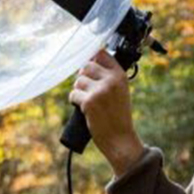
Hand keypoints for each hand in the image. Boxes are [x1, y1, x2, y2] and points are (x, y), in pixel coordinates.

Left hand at [68, 50, 145, 175]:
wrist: (120, 139)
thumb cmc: (118, 116)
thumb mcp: (120, 91)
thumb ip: (109, 77)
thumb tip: (89, 62)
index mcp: (120, 76)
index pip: (101, 54)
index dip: (92, 59)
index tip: (90, 69)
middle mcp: (111, 80)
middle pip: (86, 66)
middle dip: (83, 77)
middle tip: (88, 90)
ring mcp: (99, 91)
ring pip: (78, 81)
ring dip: (79, 90)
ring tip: (88, 101)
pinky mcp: (89, 102)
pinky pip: (73, 94)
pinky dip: (75, 101)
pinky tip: (84, 109)